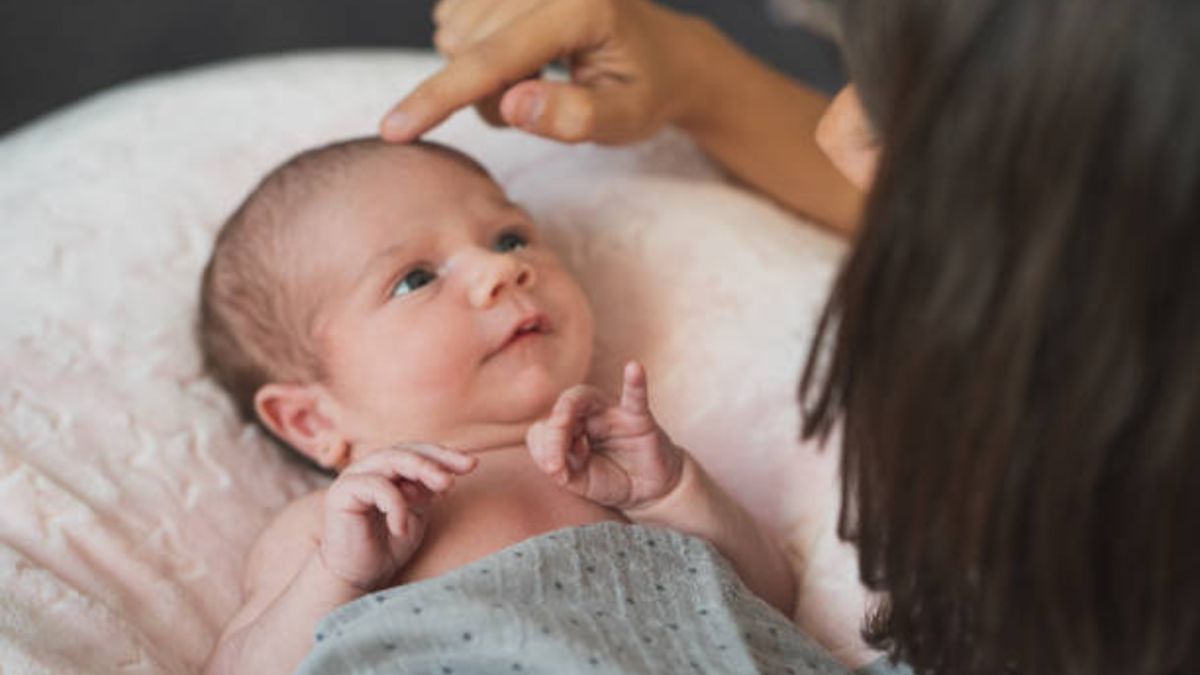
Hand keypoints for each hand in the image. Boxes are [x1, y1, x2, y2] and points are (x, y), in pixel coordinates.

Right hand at [318, 445, 476, 590]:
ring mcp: (354, 477)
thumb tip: (447, 474)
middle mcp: (370, 468)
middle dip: (435, 461)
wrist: (357, 577)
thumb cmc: (388, 546)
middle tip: (455, 477)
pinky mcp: (341, 492)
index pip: (418, 452)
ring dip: (422, 471)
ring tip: (445, 487)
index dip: (444, 455)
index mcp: (388, 470)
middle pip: (406, 451)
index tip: (472, 464)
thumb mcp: (417, 514)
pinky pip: (376, 487)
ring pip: (392, 460)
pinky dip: (396, 505)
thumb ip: (427, 492)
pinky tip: (401, 529)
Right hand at [381, 0, 708, 143]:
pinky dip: (479, 50)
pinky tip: (521, 57)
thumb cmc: (646, 92)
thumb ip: (575, 116)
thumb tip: (513, 104)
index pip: (495, 57)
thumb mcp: (626, 120)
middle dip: (485, 92)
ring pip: (454, 32)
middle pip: (466, 45)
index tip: (393, 130)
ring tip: (536, 80)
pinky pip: (456, 18)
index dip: (439, 97)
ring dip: (482, 73)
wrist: (665, 54)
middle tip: (540, 103)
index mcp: (581, 7)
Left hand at [526, 361, 683, 509]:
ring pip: (585, 397)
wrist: (648, 490)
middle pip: (562, 408)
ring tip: (561, 428)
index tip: (556, 472)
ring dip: (567, 414)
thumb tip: (551, 466)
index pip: (544, 426)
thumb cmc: (611, 479)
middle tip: (554, 467)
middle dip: (553, 436)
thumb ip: (560, 471)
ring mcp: (614, 413)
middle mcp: (590, 413)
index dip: (543, 449)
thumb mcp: (578, 481)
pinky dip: (635, 382)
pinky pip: (635, 397)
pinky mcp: (639, 419)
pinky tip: (634, 368)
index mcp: (571, 426)